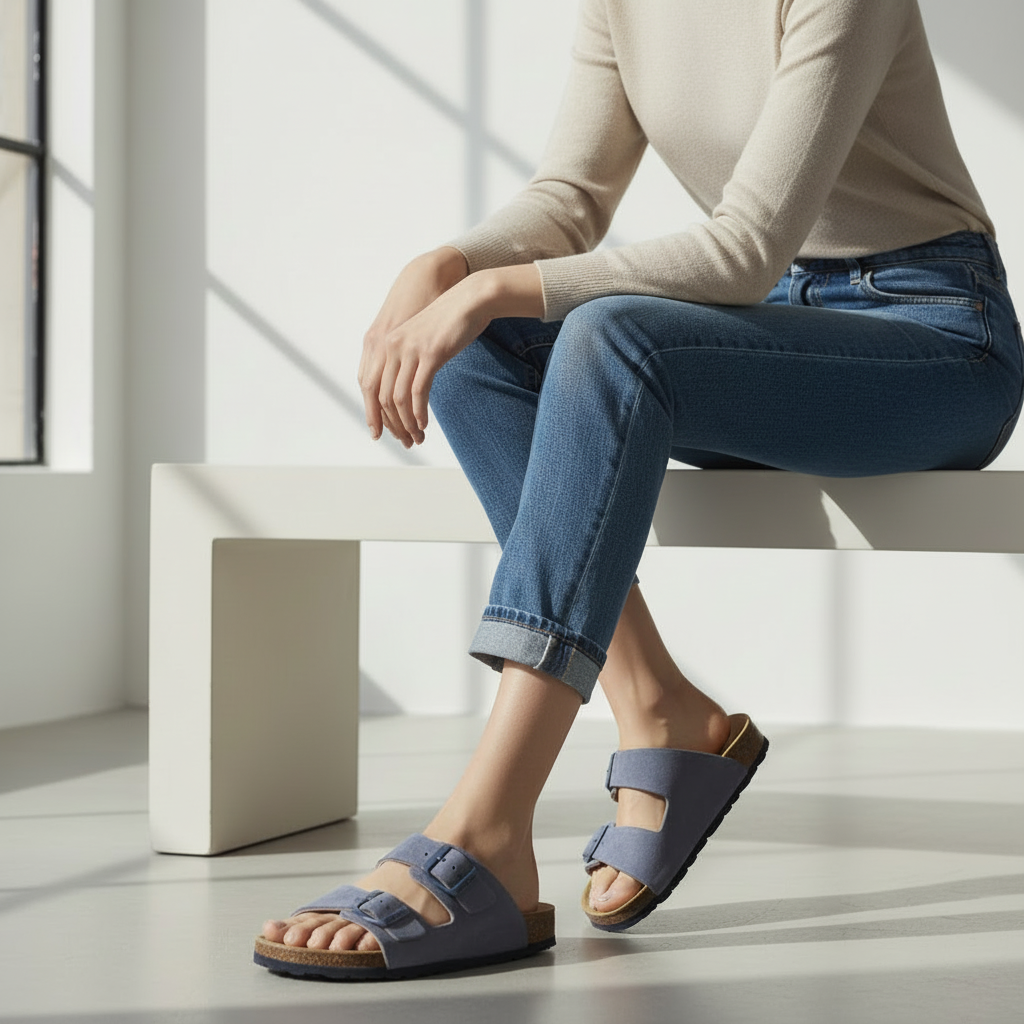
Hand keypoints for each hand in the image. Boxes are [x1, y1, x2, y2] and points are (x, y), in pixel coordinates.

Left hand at [359, 247, 467, 442]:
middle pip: (381, 397)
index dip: (374, 415)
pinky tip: (425, 425)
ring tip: (417, 438)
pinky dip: (419, 413)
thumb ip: (408, 360)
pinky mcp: (430, 353)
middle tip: (406, 441)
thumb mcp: (420, 341)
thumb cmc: (448, 322)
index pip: (369, 387)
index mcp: (385, 345)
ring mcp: (410, 350)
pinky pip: (418, 391)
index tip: (384, 434)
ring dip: (407, 423)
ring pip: (398, 398)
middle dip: (392, 425)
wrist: (470, 299)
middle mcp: (391, 347)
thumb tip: (405, 389)